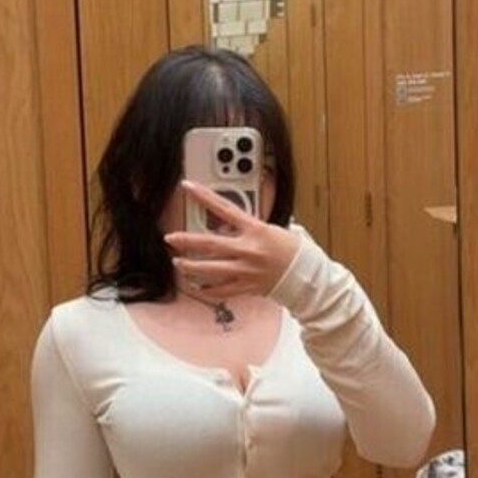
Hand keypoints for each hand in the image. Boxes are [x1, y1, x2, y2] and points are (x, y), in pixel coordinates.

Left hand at [165, 182, 300, 299]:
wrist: (307, 277)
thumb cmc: (293, 251)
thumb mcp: (273, 230)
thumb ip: (250, 227)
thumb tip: (231, 222)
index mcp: (255, 230)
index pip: (224, 209)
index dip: (204, 196)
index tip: (188, 187)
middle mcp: (248, 250)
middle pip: (209, 244)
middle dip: (187, 241)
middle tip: (170, 238)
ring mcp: (245, 270)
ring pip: (210, 270)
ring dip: (190, 267)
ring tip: (178, 263)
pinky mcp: (246, 287)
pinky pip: (221, 290)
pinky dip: (206, 289)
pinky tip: (196, 286)